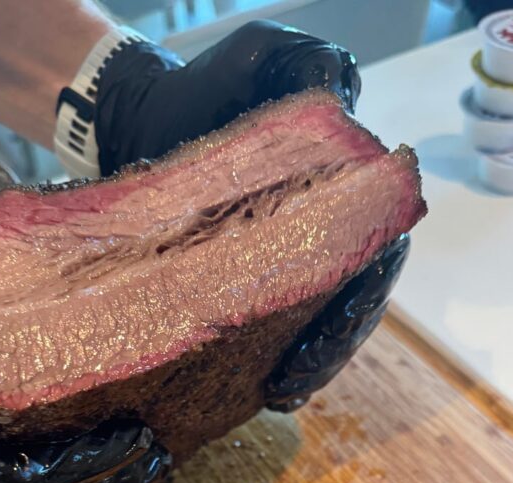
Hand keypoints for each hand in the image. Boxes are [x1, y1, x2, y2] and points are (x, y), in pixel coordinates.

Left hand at [93, 21, 407, 411]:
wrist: (138, 115)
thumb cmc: (203, 86)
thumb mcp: (260, 58)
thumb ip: (309, 67)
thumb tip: (349, 100)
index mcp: (342, 193)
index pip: (374, 252)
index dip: (363, 298)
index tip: (331, 328)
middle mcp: (322, 235)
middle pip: (350, 304)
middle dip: (332, 348)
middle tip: (296, 378)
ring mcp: (286, 265)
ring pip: (316, 327)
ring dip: (309, 367)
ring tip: (282, 393)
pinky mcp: (244, 287)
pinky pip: (269, 336)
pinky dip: (269, 366)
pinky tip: (262, 392)